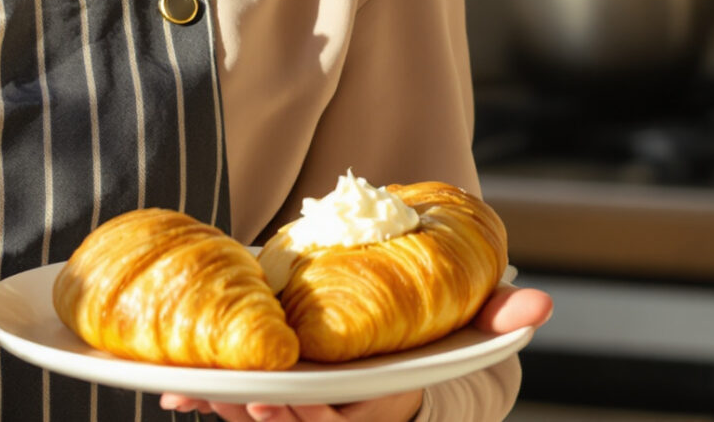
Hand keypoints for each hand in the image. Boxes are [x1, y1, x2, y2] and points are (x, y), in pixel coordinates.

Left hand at [157, 285, 552, 421]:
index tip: (273, 401)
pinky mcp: (276, 392)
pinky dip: (206, 397)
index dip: (305, 417)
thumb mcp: (468, 332)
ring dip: (223, 409)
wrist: (408, 347)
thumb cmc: (436, 341)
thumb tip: (542, 303)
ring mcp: (304, 405)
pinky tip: (171, 389)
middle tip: (222, 396)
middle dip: (256, 417)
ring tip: (187, 394)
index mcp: (379, 401)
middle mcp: (340, 411)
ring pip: (261, 417)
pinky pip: (240, 401)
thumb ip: (498, 320)